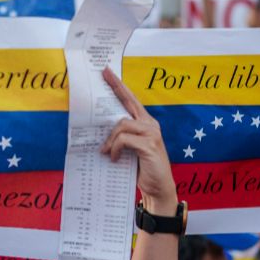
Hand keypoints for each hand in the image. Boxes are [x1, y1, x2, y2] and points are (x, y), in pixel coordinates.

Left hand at [100, 68, 177, 212]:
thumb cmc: (143, 169)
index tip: (107, 71)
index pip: (131, 100)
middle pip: (129, 102)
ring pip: (122, 124)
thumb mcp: (130, 150)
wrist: (159, 188)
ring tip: (106, 152)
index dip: (119, 85)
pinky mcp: (149, 145)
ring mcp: (152, 133)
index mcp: (146, 124)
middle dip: (115, 87)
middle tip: (102, 75)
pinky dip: (115, 149)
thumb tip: (101, 133)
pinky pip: (124, 140)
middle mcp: (150, 124)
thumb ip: (122, 138)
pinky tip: (114, 158)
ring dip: (110, 139)